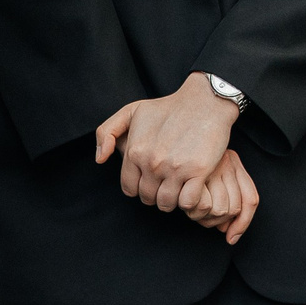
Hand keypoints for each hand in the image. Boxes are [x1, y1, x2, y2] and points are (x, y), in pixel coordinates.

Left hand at [95, 74, 239, 213]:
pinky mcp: (197, 171)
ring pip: (166, 203)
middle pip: (148, 198)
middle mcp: (152, 162)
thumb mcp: (131, 111)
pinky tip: (193, 188)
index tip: (150, 179)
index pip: (129, 188)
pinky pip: (188, 202)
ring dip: (173, 199)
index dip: (139, 187)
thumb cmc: (169, 106)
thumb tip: (100, 159)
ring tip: (179, 187)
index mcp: (135, 151)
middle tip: (166, 182)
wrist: (205, 101)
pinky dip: (190, 200)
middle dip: (156, 193)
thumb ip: (107, 132)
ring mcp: (175, 168)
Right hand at [181, 150, 261, 245]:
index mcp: (235, 163)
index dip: (242, 223)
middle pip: (234, 209)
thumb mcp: (212, 177)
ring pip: (220, 210)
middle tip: (201, 213)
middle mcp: (228, 162)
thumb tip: (230, 235)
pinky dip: (192, 210)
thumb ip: (227, 201)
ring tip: (190, 205)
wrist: (171, 137)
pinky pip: (202, 205)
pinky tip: (183, 201)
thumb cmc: (188, 162)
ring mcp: (212, 166)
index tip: (230, 235)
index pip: (250, 200)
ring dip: (202, 216)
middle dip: (216, 220)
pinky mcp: (194, 172)